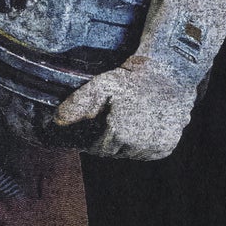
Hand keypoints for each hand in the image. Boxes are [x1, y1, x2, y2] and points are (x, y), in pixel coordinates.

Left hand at [52, 53, 196, 159]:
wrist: (168, 72)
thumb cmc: (133, 78)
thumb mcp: (101, 85)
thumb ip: (77, 104)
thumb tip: (57, 121)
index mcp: (119, 135)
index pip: (97, 148)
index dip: (93, 137)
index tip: (97, 124)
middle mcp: (137, 147)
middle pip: (114, 152)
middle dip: (110, 140)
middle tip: (113, 119)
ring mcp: (154, 148)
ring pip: (131, 154)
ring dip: (126, 144)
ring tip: (129, 121)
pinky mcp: (166, 147)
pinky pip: (147, 152)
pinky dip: (143, 144)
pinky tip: (142, 125)